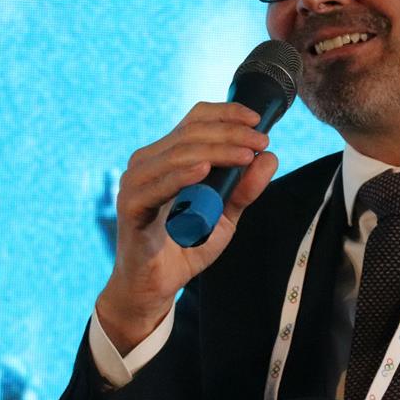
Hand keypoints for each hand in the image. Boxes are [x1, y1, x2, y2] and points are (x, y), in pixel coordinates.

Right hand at [96, 102, 278, 353]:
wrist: (156, 286)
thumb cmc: (185, 245)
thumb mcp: (224, 216)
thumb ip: (244, 189)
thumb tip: (269, 157)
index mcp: (167, 156)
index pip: (195, 120)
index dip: (226, 113)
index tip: (258, 120)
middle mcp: (148, 162)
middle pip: (191, 133)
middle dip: (231, 134)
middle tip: (261, 142)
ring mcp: (135, 182)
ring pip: (178, 154)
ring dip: (216, 151)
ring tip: (245, 156)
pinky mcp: (130, 207)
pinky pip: (156, 186)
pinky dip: (180, 176)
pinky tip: (204, 170)